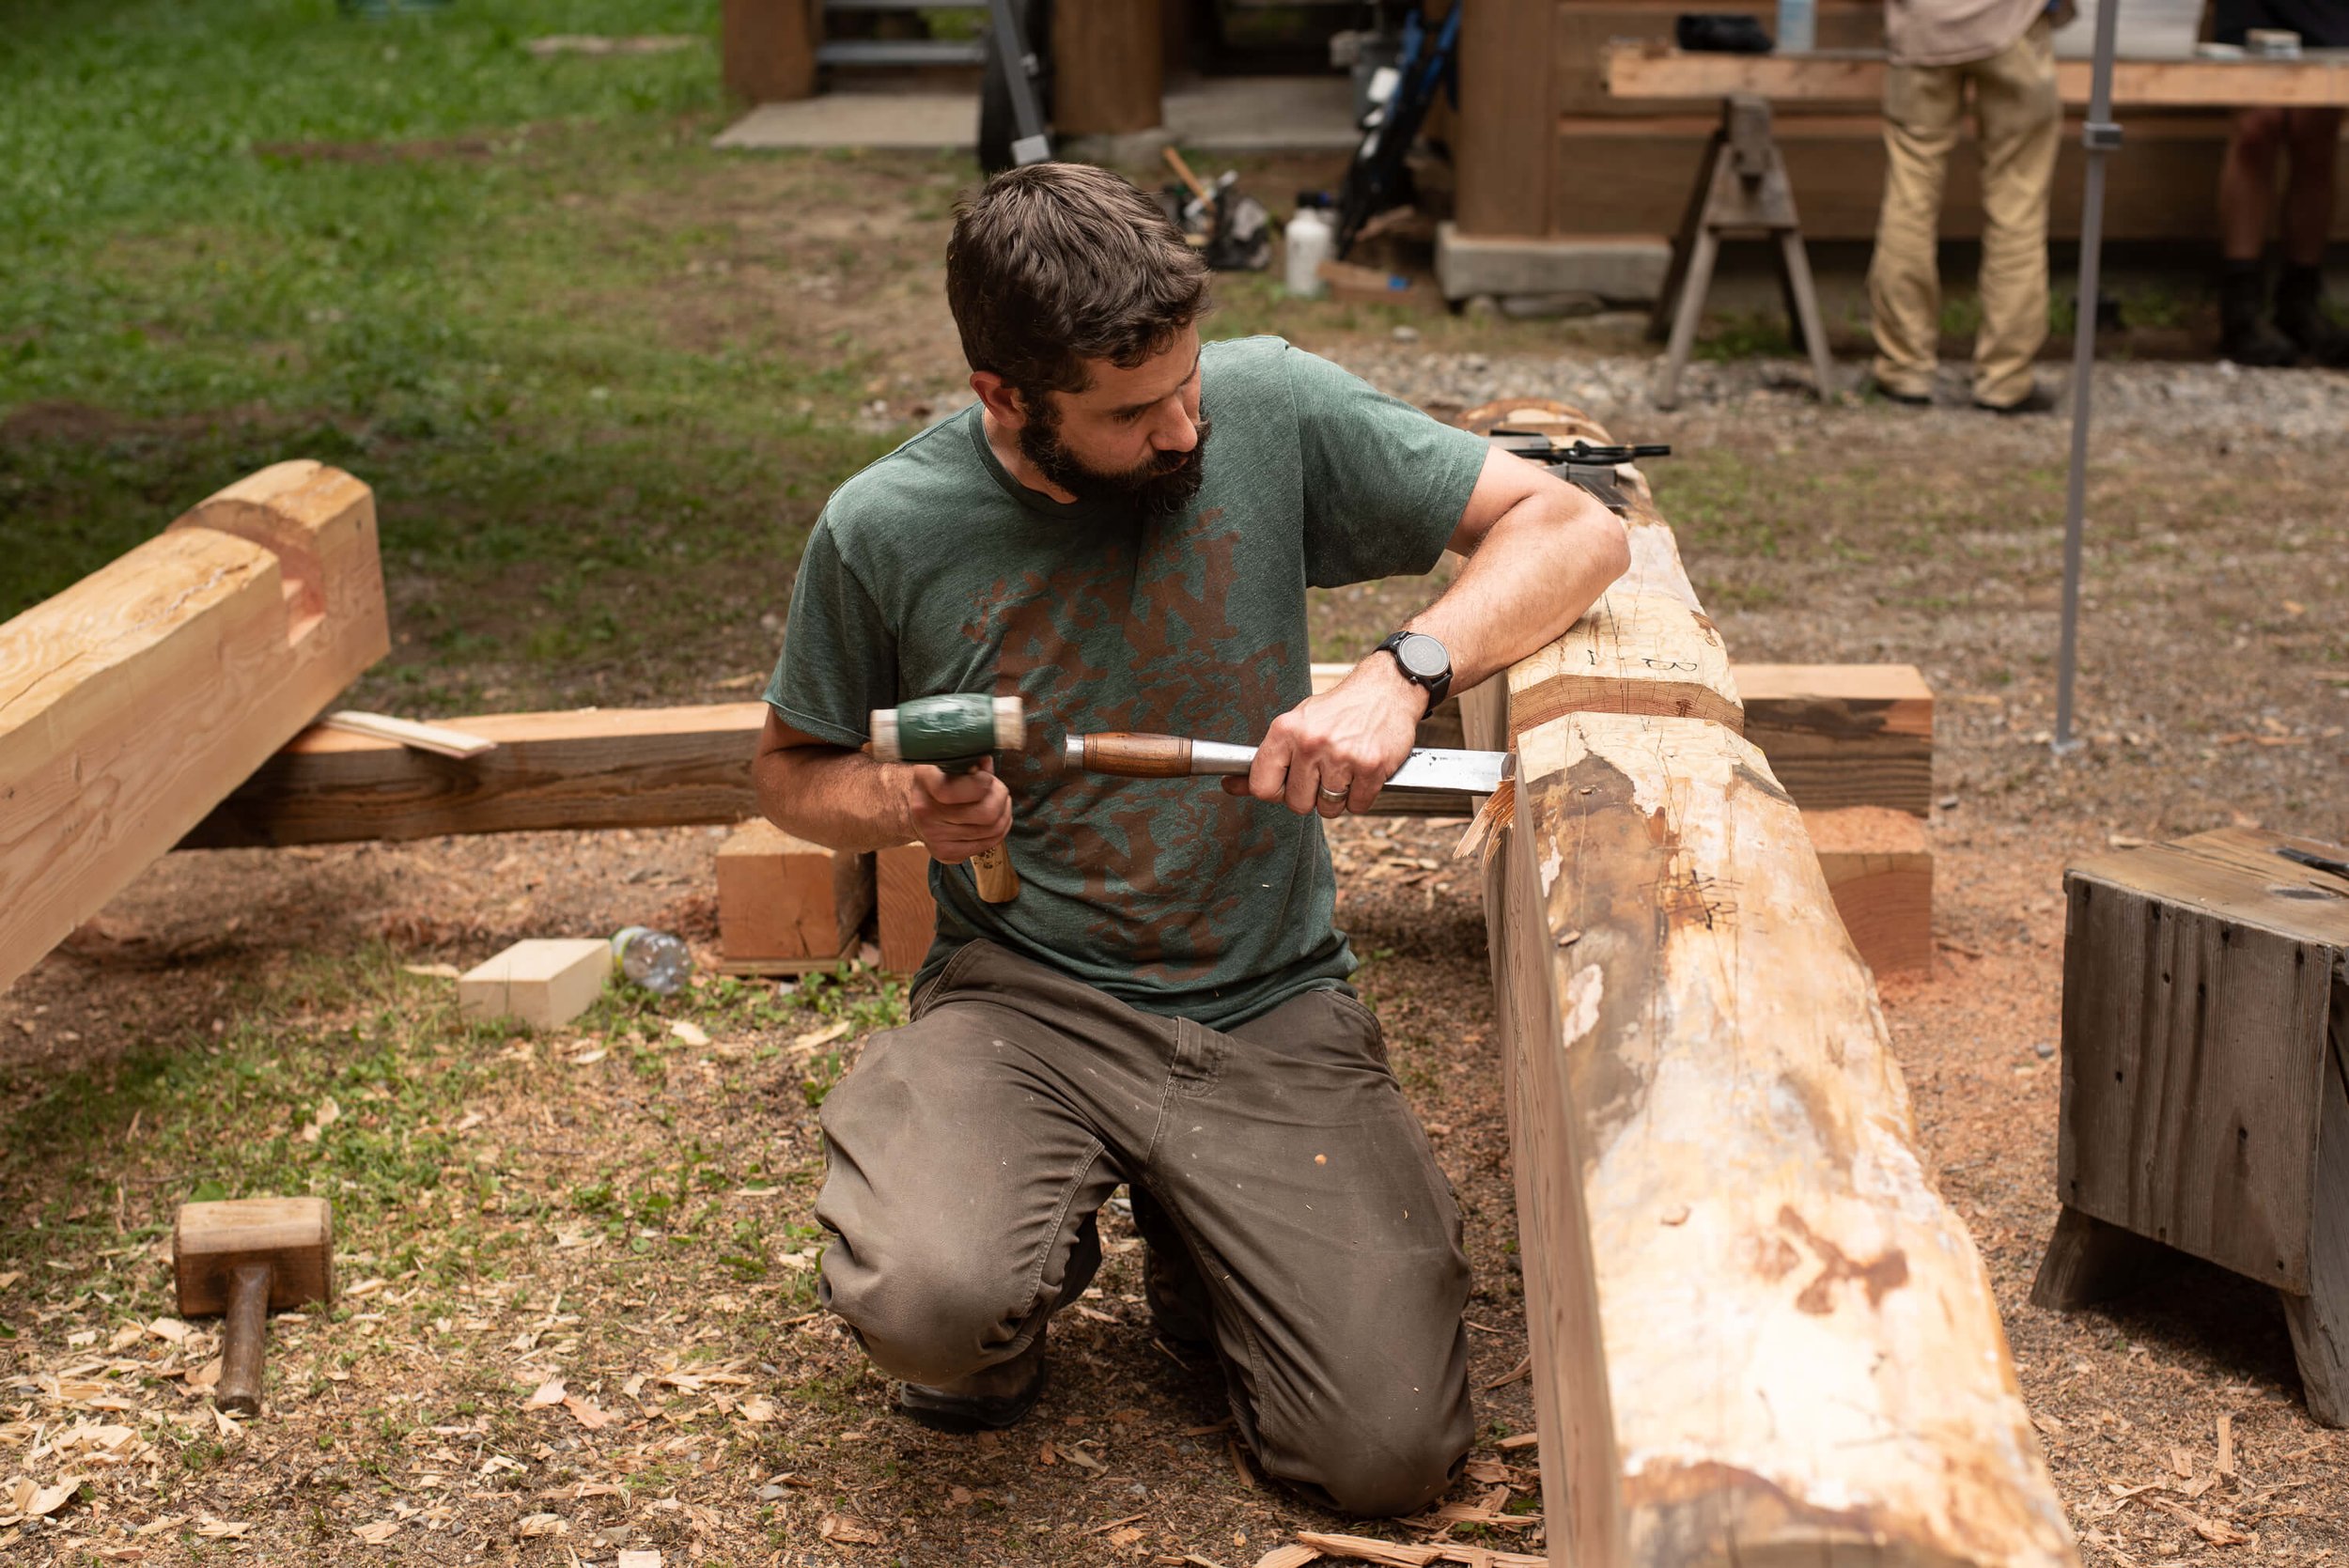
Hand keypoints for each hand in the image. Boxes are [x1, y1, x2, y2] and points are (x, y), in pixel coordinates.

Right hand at [905, 759, 1010, 862]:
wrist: (913, 811)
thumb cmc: (937, 782)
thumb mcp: (946, 762)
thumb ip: (969, 761)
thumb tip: (987, 764)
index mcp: (924, 782)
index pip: (957, 790)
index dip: (983, 783)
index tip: (986, 778)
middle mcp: (925, 812)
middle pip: (986, 813)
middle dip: (1001, 797)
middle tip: (999, 790)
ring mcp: (935, 837)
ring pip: (992, 830)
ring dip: (1003, 813)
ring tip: (999, 803)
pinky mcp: (946, 853)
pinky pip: (987, 844)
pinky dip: (998, 831)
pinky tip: (994, 820)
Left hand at [1223, 659, 1423, 816]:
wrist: (1386, 689)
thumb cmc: (1336, 711)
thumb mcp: (1295, 725)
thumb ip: (1266, 758)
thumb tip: (1230, 785)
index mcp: (1285, 730)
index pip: (1262, 786)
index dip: (1276, 791)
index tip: (1287, 784)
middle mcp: (1311, 743)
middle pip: (1297, 804)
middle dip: (1310, 796)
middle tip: (1323, 772)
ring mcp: (1342, 756)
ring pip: (1328, 809)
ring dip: (1337, 797)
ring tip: (1344, 769)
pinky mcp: (1372, 767)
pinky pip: (1358, 806)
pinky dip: (1361, 796)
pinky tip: (1362, 772)